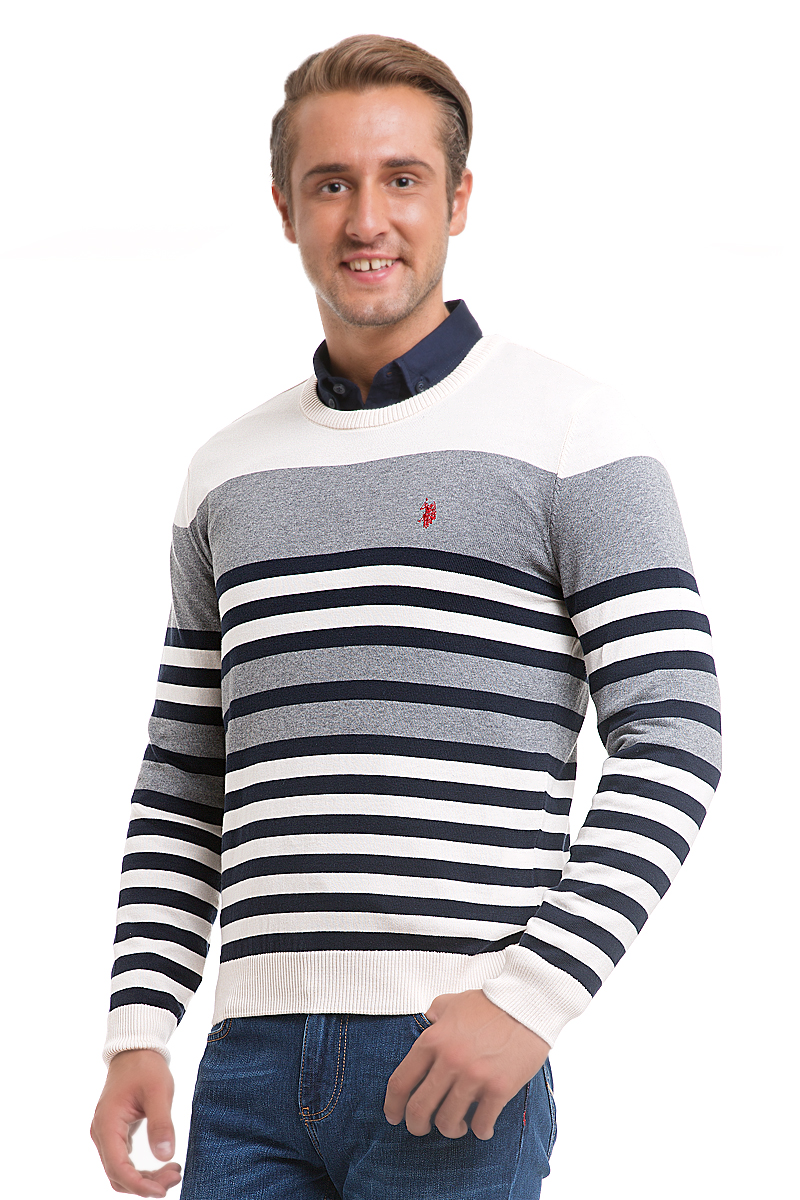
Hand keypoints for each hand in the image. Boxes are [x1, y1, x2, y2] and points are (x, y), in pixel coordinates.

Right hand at [90, 1048, 181, 1195]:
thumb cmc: (146, 1067)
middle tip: (175, 1176)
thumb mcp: (159, 1092)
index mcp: (107, 1124)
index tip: (162, 1191)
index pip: (118, 1168)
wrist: (136, 1050)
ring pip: (120, 1169)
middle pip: (118, 1174)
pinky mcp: (114, 1132)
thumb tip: (165, 1155)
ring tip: (172, 1172)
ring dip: (144, 1177)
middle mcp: (101, 1133)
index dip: (139, 1185)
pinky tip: (162, 1163)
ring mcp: (106, 1134)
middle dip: (145, 1183)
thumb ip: (161, 1123)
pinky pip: (123, 1160)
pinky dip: (140, 1168)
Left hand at [383, 990, 549, 1140]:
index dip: (392, 1105)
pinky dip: (480, 1131)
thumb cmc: (488, 1003)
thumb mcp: (450, 1003)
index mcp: (433, 1040)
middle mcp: (449, 1061)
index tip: (393, 1116)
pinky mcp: (499, 1088)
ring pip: (448, 1122)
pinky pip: (481, 1123)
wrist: (526, 1004)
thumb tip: (423, 1026)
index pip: (401, 1082)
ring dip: (450, 1129)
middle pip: (419, 1108)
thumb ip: (432, 1017)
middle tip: (420, 1128)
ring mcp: (474, 1076)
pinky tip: (481, 1126)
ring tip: (457, 1125)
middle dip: (416, 1126)